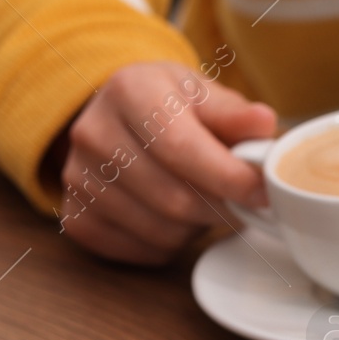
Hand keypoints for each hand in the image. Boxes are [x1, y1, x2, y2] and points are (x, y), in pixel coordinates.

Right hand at [52, 61, 275, 264]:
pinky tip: (178, 219)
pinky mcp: (75, 214)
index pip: (180, 146)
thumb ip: (233, 112)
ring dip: (197, 227)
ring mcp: (77, 177)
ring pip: (158, 229)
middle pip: (172, 196)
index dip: (227, 176)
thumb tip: (263, 123)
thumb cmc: (171, 104)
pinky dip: (170, 244)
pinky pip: (138, 249)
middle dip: (221, 209)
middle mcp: (93, 132)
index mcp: (129, 90)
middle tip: (244, 205)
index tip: (262, 192)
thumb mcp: (202, 92)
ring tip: (208, 204)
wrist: (120, 115)